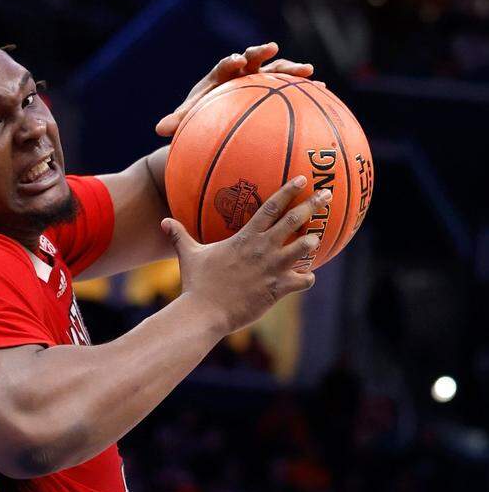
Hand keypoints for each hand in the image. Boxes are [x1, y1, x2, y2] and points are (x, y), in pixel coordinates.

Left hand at [156, 42, 314, 136]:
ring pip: (277, 70)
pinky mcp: (275, 90)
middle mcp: (242, 74)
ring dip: (292, 69)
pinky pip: (292, 87)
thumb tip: (159, 129)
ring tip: (308, 71)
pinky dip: (305, 87)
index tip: (235, 60)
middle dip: (262, 53)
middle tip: (272, 49)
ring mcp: (261, 81)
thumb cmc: (200, 118)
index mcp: (220, 77)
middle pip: (253, 60)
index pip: (224, 66)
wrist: (215, 118)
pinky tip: (323, 90)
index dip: (230, 62)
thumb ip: (178, 122)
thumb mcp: (188, 121)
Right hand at [161, 176, 329, 333]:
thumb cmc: (196, 284)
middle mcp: (262, 249)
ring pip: (305, 248)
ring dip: (312, 242)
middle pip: (295, 220)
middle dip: (314, 204)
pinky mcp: (277, 289)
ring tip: (315, 238)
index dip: (288, 190)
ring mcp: (272, 269)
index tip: (303, 179)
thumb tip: (164, 222)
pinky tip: (305, 277)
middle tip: (328, 194)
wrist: (204, 312)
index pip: (270, 207)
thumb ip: (179, 236)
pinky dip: (307, 277)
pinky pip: (304, 279)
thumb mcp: (188, 256)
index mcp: (245, 238)